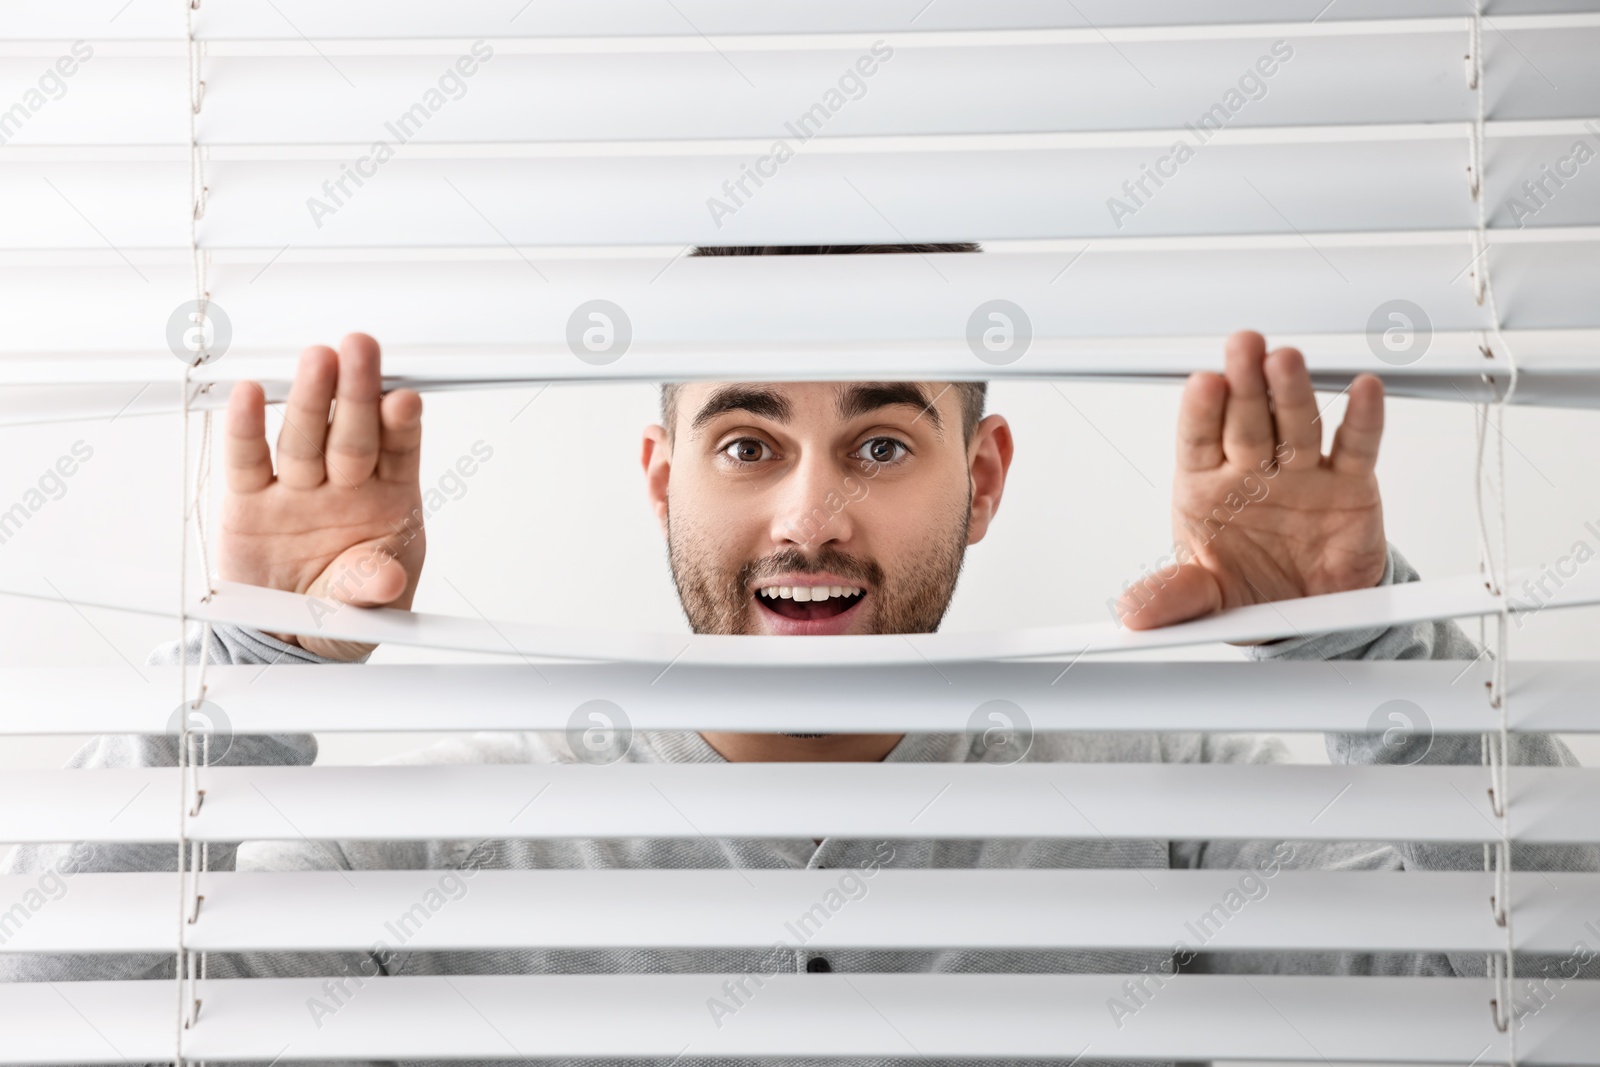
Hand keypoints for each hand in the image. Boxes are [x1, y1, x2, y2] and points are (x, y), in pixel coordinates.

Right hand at [218, 333, 424, 659]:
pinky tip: (253, 395)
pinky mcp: (250, 500)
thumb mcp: (370, 608)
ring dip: (312, 398)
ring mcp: (297, 488)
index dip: (400, 424)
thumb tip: (389, 580)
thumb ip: (373, 587)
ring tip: (317, 362)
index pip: (398, 451)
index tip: (404, 400)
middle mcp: (344, 484)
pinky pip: (248, 460)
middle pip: (352, 432)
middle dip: (357, 391)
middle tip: (359, 350)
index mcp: (388, 499)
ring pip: (305, 436)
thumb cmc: (348, 610)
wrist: (292, 641)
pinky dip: (248, 428)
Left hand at [1117, 330, 1386, 629]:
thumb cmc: (1248, 589)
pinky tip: (1360, 391)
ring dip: (1292, 391)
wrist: (1309, 618)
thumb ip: (1174, 598)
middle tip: (1243, 346)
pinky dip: (1361, 420)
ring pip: (1296, 424)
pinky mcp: (1350, 485)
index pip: (1199, 440)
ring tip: (1285, 361)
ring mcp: (1301, 473)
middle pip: (1248, 420)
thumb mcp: (1206, 598)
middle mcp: (1253, 470)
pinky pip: (1355, 447)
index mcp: (1208, 486)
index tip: (1202, 385)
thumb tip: (1132, 613)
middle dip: (1245, 383)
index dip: (1201, 412)